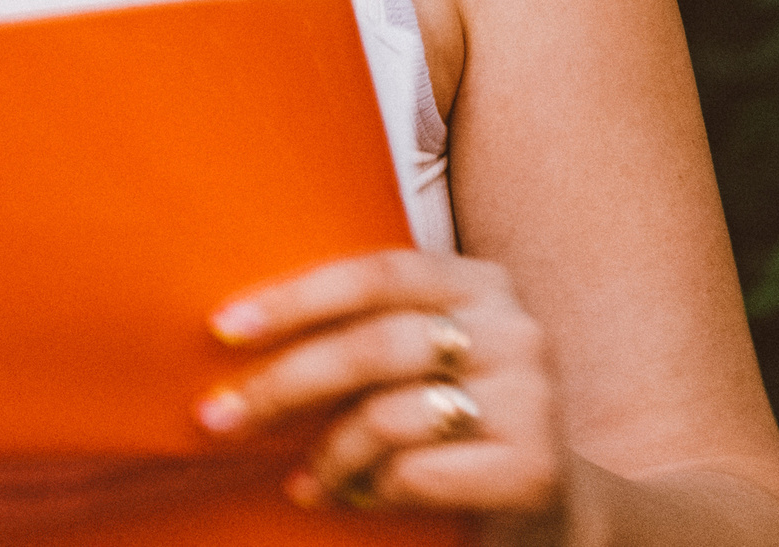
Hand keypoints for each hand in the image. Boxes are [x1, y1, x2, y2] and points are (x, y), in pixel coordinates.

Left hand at [196, 250, 567, 539]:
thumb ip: (364, 328)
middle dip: (284, 383)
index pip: (376, 272)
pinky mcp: (535, 469)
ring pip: (391, 415)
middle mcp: (514, 329)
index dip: (295, 296)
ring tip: (306, 481)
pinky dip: (372, 488)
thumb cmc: (456, 423)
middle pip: (374, 345)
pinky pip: (417, 473)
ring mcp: (534, 399)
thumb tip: (234, 327)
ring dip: (329, 454)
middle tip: (220, 416)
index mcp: (478, 283)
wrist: (558, 506)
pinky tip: (356, 498)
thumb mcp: (421, 359)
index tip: (223, 326)